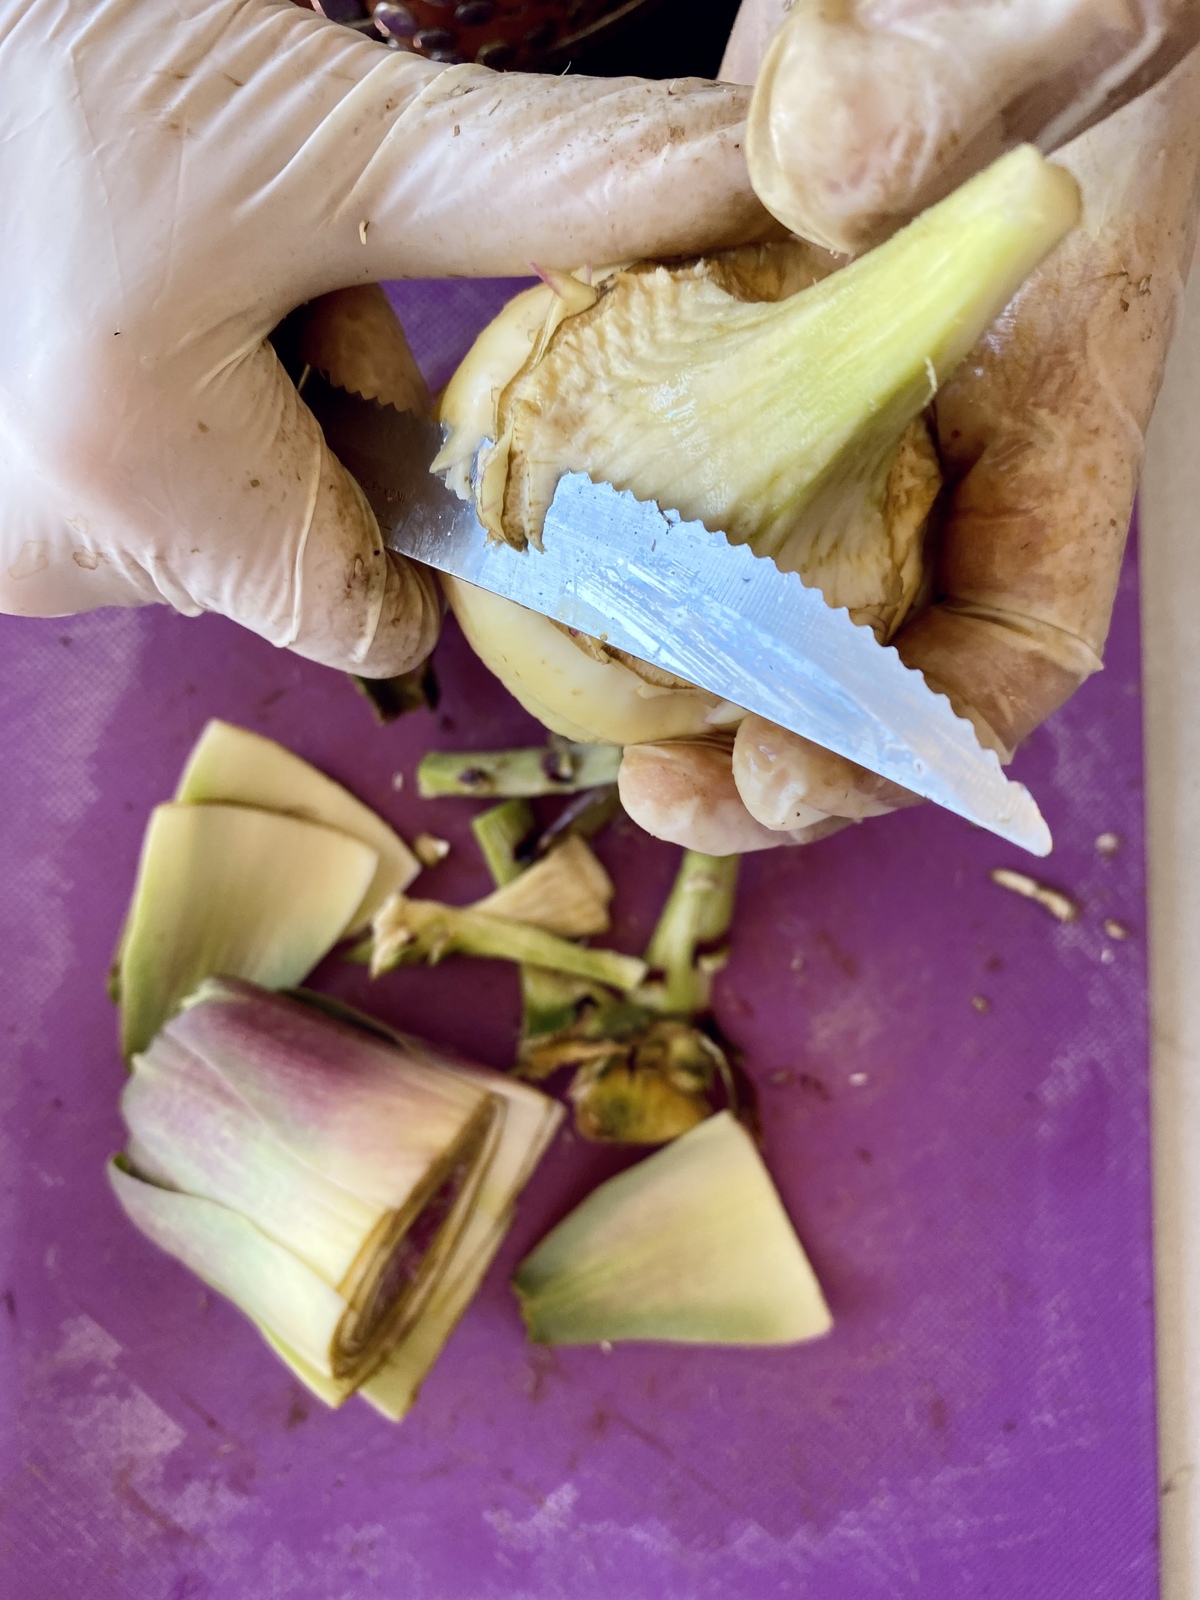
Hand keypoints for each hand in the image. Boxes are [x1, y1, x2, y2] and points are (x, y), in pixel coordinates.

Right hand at [0, 0, 767, 673]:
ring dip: (220, 408)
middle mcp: (38, 548)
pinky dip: (140, 408)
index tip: (398, 385)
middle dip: (308, 430)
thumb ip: (543, 186)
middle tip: (244, 269)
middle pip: (286, 560)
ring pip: (198, 522)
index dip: (416, 510)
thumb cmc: (59, 48)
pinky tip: (98, 299)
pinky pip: (108, 492)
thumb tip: (755, 185)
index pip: (371, 618)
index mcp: (141, 481)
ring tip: (153, 268)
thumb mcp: (323, 129)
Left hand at [618, 45, 1199, 853]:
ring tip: (601, 742)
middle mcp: (931, 457)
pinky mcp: (726, 375)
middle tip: (678, 798)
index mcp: (1045, 417)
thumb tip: (824, 164)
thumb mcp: (1060, 15)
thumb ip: (961, 81)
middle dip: (782, 758)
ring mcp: (822, 428)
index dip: (922, 735)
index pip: (1017, 633)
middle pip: (872, 666)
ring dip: (687, 690)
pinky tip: (539, 584)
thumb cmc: (1054, 7)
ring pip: (769, 606)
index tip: (797, 765)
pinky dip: (622, 561)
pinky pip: (680, 500)